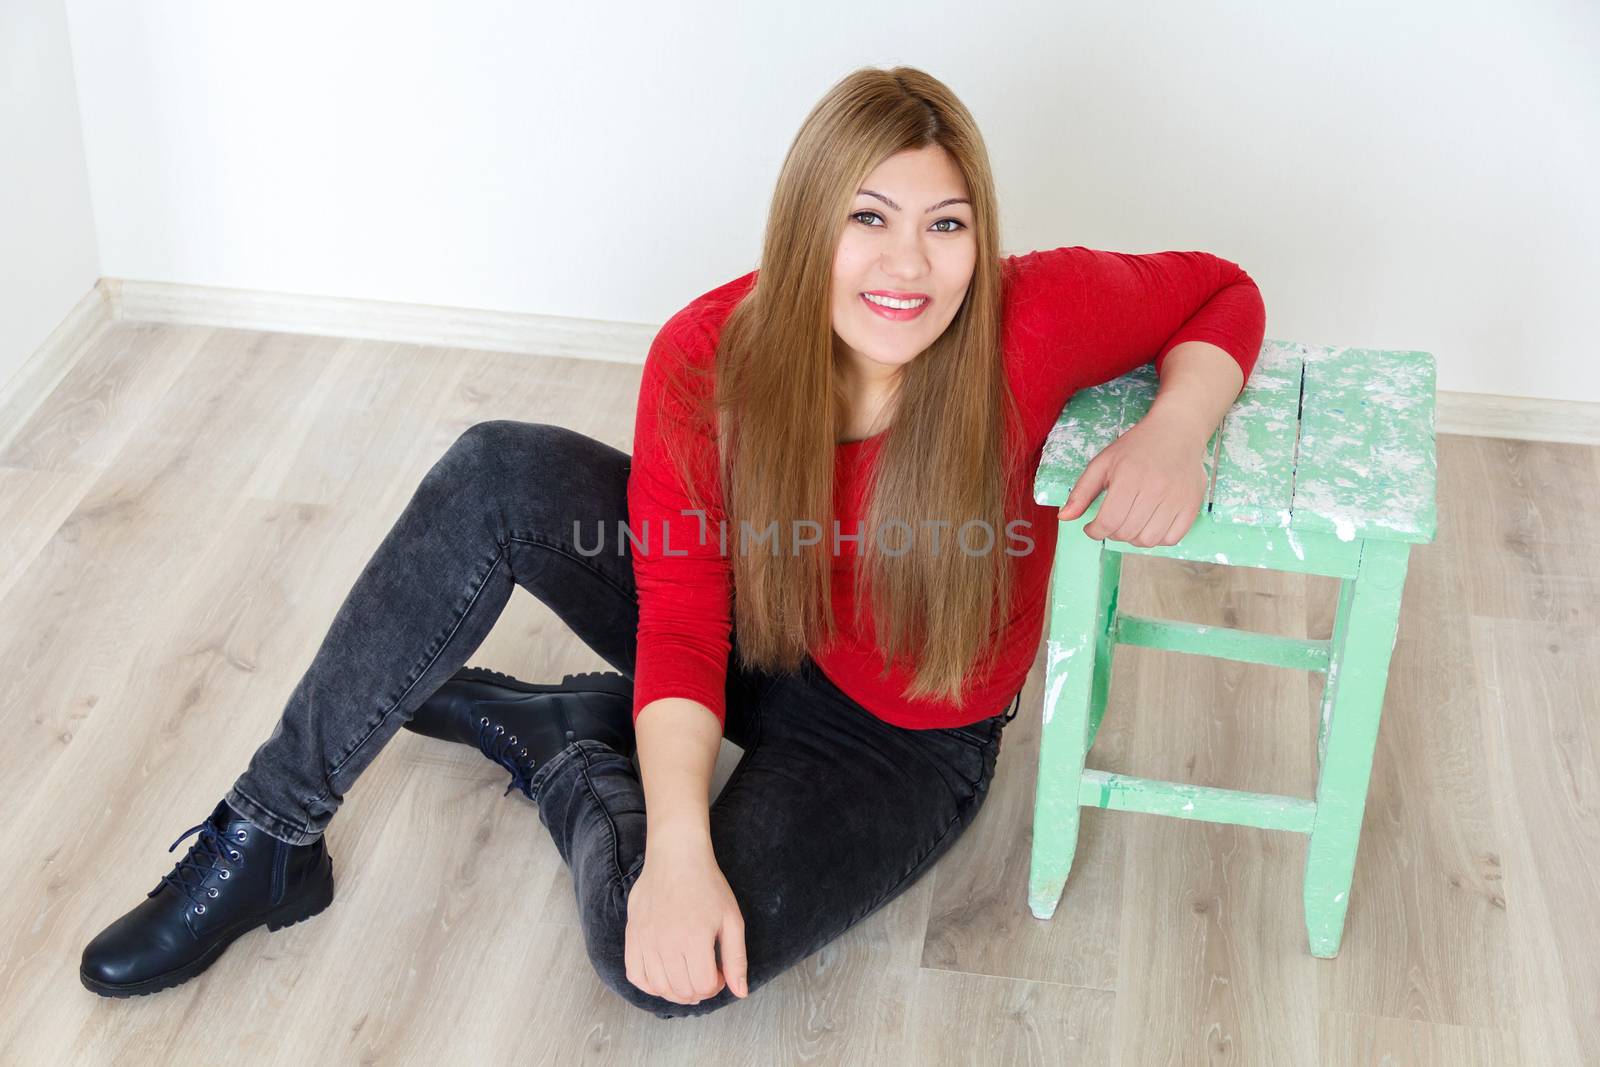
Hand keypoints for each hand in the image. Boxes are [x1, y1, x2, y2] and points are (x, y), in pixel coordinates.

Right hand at [624, 833, 748, 1004]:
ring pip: (659, 987)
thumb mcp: (732, 919)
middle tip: (705, 974)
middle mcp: (666, 942)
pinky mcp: (633, 934)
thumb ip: (736, 958)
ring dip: (676, 991)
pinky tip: (663, 977)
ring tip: (687, 977)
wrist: (676, 857)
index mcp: (694, 938)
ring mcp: (646, 939)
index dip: (717, 985)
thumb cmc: (707, 885)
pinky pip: (635, 974)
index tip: (720, 972)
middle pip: (682, 990)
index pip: (704, 986)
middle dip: (699, 991)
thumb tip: (740, 992)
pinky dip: (649, 985)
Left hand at [1056, 413, 1208, 546]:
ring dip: (1134, 538)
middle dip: (1112, 533)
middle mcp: (1155, 489)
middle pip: (1127, 533)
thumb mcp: (1102, 463)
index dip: (1094, 531)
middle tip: (1112, 520)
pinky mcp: (1192, 505)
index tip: (1092, 527)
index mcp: (1129, 478)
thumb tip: (1064, 517)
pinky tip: (1150, 523)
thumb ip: (1081, 492)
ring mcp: (1177, 498)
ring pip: (1148, 540)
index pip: (1108, 522)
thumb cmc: (1136, 447)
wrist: (1177, 431)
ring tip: (1131, 522)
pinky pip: (1172, 539)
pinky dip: (1157, 538)